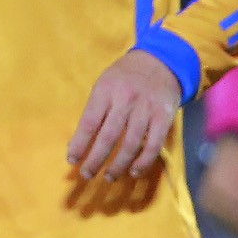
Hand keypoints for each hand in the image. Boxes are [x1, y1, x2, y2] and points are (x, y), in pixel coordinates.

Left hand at [67, 50, 186, 179]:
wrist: (162, 61)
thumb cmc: (126, 76)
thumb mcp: (105, 83)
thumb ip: (95, 109)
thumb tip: (80, 142)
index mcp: (106, 90)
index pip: (89, 123)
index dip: (79, 144)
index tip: (73, 160)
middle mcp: (126, 99)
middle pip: (108, 136)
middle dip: (95, 159)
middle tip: (87, 174)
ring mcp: (147, 109)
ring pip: (130, 143)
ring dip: (118, 165)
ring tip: (109, 176)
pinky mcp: (164, 117)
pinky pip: (154, 145)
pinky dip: (143, 162)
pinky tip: (134, 172)